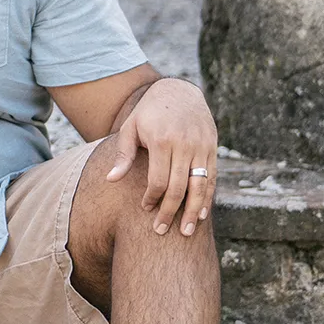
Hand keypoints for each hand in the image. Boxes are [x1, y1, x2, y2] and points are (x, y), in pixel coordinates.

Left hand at [105, 78, 217, 236]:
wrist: (179, 90)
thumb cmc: (149, 112)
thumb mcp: (131, 127)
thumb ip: (123, 154)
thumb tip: (110, 180)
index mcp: (162, 140)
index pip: (158, 180)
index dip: (152, 198)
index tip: (146, 209)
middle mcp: (184, 144)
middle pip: (179, 187)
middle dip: (170, 212)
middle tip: (162, 231)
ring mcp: (201, 146)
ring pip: (200, 186)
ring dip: (194, 211)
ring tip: (186, 232)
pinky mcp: (212, 148)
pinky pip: (212, 177)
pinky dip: (208, 197)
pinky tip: (202, 214)